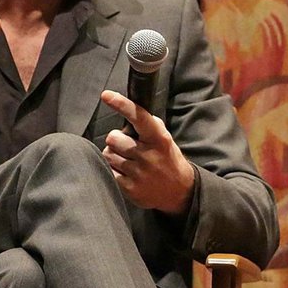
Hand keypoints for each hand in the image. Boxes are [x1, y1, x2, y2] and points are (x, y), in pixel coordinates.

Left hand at [99, 89, 195, 214]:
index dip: (122, 104)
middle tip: (129, 147)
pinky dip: (114, 170)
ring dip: (114, 155)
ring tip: (129, 162)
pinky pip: (109, 171)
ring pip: (108, 154)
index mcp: (160, 140)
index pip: (138, 117)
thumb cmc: (168, 161)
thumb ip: (150, 126)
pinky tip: (128, 173)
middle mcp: (149, 156)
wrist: (180, 193)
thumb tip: (130, 110)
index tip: (107, 95)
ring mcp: (139, 173)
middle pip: (113, 137)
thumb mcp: (166, 140)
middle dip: (117, 140)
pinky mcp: (130, 188)